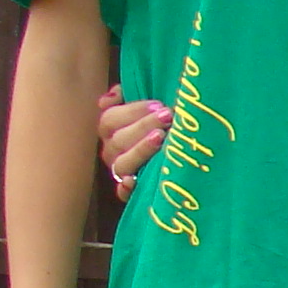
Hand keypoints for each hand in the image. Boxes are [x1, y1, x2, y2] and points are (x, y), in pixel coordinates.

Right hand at [96, 86, 167, 200]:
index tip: (159, 105)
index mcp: (111, 130)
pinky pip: (122, 192)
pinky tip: (134, 181)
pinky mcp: (129, 191)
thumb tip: (114, 94)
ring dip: (140, 149)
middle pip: (118, 139)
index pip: (111, 118)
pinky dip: (126, 188)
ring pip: (122, 163)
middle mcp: (112, 151)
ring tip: (161, 137)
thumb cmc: (160, 128)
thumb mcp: (146, 109)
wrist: (176, 164)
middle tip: (167, 116)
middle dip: (143, 125)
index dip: (133, 110)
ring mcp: (120, 171)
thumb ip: (128, 96)